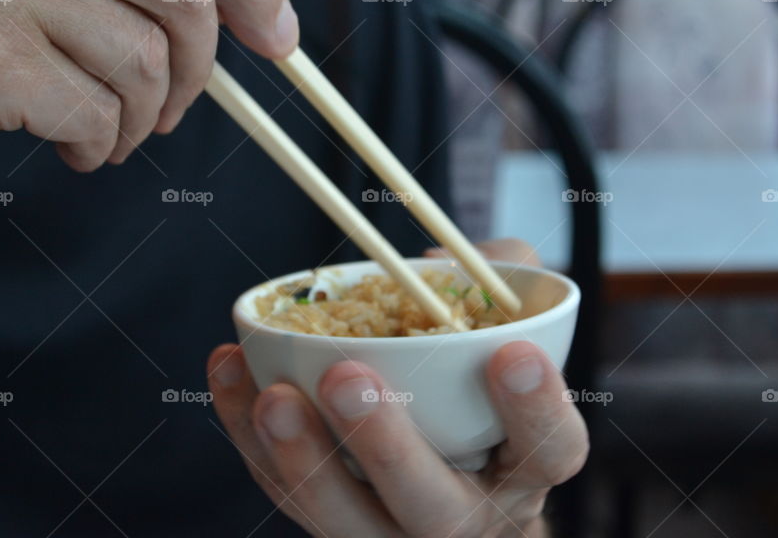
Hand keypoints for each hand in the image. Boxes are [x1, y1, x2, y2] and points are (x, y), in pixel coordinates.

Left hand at [208, 239, 588, 536]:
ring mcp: (392, 532)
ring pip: (342, 517)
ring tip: (272, 396)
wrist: (463, 494)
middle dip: (386, 443)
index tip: (512, 353)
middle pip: (429, 502)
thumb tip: (429, 266)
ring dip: (302, 457)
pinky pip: (284, 494)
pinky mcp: (332, 526)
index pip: (549, 451)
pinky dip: (250, 439)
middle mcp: (465, 516)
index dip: (536, 409)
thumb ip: (505, 289)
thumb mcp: (521, 343)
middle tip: (347, 377)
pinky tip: (229, 372)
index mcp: (525, 468)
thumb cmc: (488, 400)